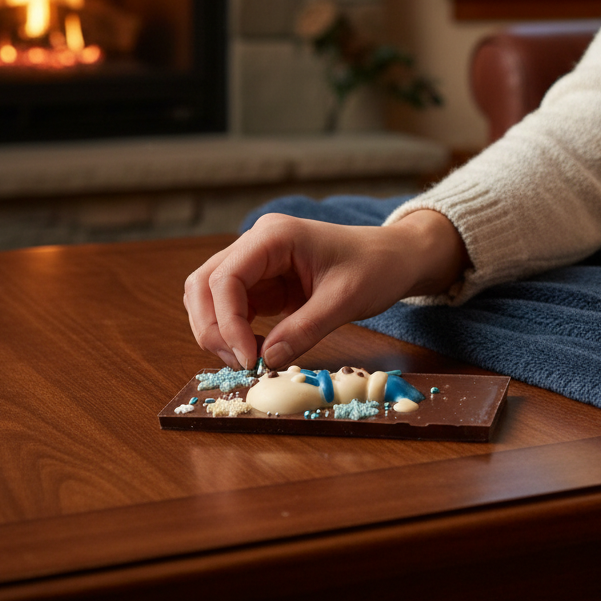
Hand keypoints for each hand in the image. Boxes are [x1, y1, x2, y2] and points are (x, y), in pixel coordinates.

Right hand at [183, 209, 467, 369]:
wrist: (396, 257)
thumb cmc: (376, 267)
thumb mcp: (344, 300)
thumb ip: (305, 329)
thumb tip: (265, 361)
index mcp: (274, 236)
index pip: (225, 278)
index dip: (226, 321)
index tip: (248, 358)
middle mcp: (257, 243)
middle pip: (204, 285)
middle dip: (212, 328)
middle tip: (240, 364)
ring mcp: (258, 262)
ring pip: (210, 297)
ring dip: (219, 332)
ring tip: (248, 361)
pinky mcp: (264, 282)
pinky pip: (232, 307)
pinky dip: (234, 332)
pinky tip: (256, 352)